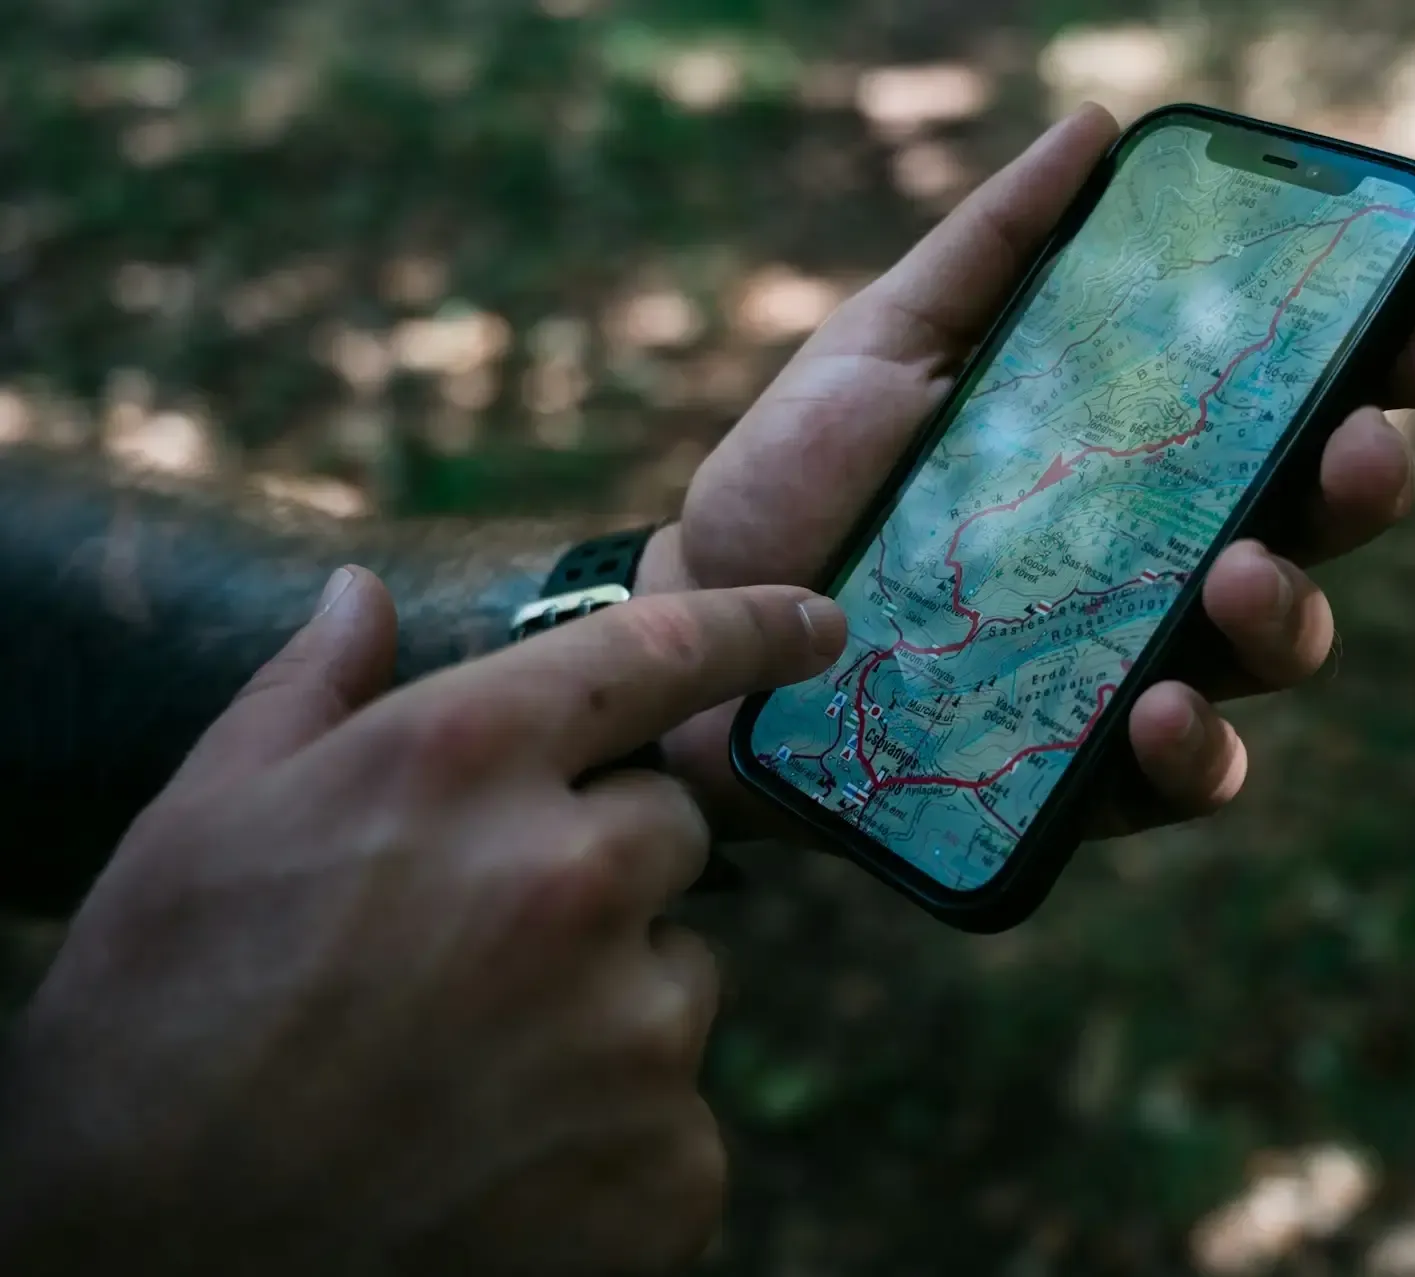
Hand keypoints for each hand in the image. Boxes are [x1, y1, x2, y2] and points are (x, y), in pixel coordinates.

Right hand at [0, 568, 847, 1274]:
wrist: (148, 1270)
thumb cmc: (158, 1025)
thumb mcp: (200, 823)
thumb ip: (309, 693)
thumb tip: (365, 594)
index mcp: (461, 762)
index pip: (659, 654)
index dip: (752, 626)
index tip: (817, 623)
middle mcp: (570, 877)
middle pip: (669, 831)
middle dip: (599, 866)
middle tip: (477, 945)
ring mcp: (633, 1031)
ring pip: (677, 976)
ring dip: (607, 1006)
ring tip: (468, 1072)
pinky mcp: (671, 1167)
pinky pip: (679, 1114)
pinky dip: (613, 1136)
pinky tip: (502, 1162)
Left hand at [644, 104, 1414, 835]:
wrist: (708, 628)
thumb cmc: (802, 478)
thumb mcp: (886, 343)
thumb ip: (992, 250)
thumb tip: (1096, 127)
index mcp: (1144, 443)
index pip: (1301, 397)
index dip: (1400, 364)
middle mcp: (1167, 551)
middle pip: (1319, 523)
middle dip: (1366, 481)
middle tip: (1356, 451)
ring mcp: (1138, 660)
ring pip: (1278, 648)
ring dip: (1290, 615)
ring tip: (1241, 578)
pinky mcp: (1089, 770)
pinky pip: (1189, 775)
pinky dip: (1198, 751)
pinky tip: (1161, 710)